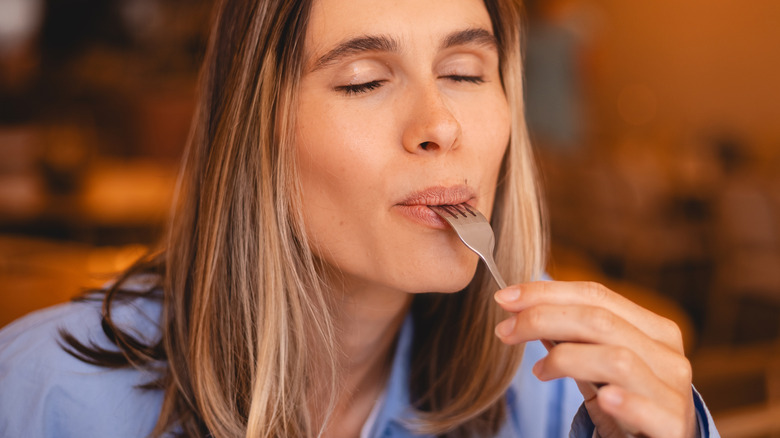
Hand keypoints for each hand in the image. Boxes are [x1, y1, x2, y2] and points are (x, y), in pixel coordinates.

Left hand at [493, 281, 696, 437]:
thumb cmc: (629, 403)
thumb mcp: (598, 367)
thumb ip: (572, 339)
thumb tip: (524, 310)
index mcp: (652, 330)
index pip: (596, 296)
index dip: (547, 292)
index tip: (505, 298)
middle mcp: (667, 355)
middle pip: (600, 322)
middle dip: (544, 319)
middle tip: (505, 331)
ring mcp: (674, 391)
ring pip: (618, 360)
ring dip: (567, 359)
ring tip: (539, 370)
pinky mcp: (674, 426)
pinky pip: (648, 409)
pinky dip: (624, 402)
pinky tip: (605, 399)